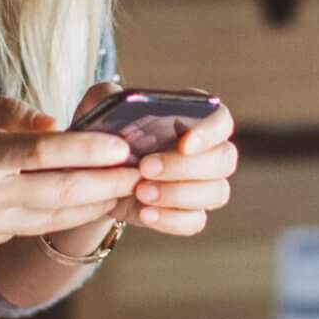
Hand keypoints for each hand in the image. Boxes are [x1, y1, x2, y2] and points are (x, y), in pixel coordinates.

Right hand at [0, 85, 138, 254]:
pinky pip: (27, 228)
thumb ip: (7, 112)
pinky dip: (59, 215)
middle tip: (143, 174)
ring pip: (50, 219)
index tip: (123, 147)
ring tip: (126, 190)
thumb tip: (55, 125)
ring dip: (92, 205)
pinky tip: (85, 201)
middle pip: (59, 194)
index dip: (89, 153)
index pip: (45, 155)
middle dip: (107, 186)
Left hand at [68, 82, 235, 237]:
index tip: (184, 145)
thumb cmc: (105, 134)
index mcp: (193, 118)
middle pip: (224, 160)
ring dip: (179, 195)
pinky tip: (145, 213)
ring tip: (141, 192)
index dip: (209, 133)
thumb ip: (107, 96)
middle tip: (146, 168)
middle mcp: (207, 152)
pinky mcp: (189, 213)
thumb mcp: (99, 109)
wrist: (95, 175)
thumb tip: (122, 102)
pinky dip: (172, 219)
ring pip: (217, 193)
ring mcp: (203, 185)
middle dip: (186, 167)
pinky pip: (196, 221)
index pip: (220, 121)